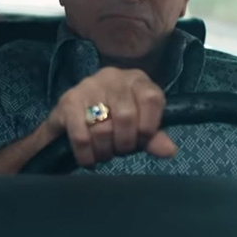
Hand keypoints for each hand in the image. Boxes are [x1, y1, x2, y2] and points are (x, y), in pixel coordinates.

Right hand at [45, 67, 177, 167]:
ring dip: (105, 151)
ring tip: (104, 155)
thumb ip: (154, 137)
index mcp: (137, 80)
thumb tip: (169, 150)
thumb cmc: (117, 117)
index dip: (148, 128)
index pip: (151, 99)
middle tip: (119, 151)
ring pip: (102, 129)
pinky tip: (89, 159)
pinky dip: (86, 154)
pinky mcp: (67, 101)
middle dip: (124, 144)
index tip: (141, 142)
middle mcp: (112, 77)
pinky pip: (81, 136)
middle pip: (126, 117)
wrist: (80, 109)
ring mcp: (87, 87)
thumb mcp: (140, 124)